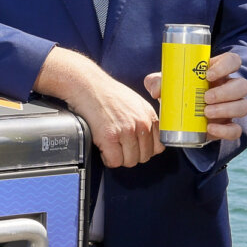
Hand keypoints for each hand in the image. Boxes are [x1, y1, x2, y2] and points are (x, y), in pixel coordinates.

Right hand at [35, 47, 161, 167]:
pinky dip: (107, 158)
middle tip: (119, 146)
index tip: (135, 147)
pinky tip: (103, 147)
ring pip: (130, 161)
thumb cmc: (106, 93)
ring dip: (118, 157)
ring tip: (110, 146)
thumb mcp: (135, 103)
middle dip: (131, 154)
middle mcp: (141, 123)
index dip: (145, 149)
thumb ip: (144, 120)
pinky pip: (114, 161)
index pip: (158, 147)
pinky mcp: (110, 137)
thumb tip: (146, 139)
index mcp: (149, 116)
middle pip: (144, 157)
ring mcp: (126, 131)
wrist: (87, 85)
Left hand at [141, 50, 246, 143]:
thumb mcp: (163, 84)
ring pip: (244, 106)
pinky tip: (210, 128)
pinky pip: (236, 130)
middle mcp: (229, 89)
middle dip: (226, 92)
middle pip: (243, 85)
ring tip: (206, 112)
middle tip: (205, 97)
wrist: (176, 119)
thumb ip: (155, 81)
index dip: (226, 66)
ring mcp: (231, 108)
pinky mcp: (227, 127)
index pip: (233, 61)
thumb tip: (156, 90)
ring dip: (227, 109)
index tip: (208, 74)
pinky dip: (226, 131)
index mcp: (218, 72)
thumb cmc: (174, 93)